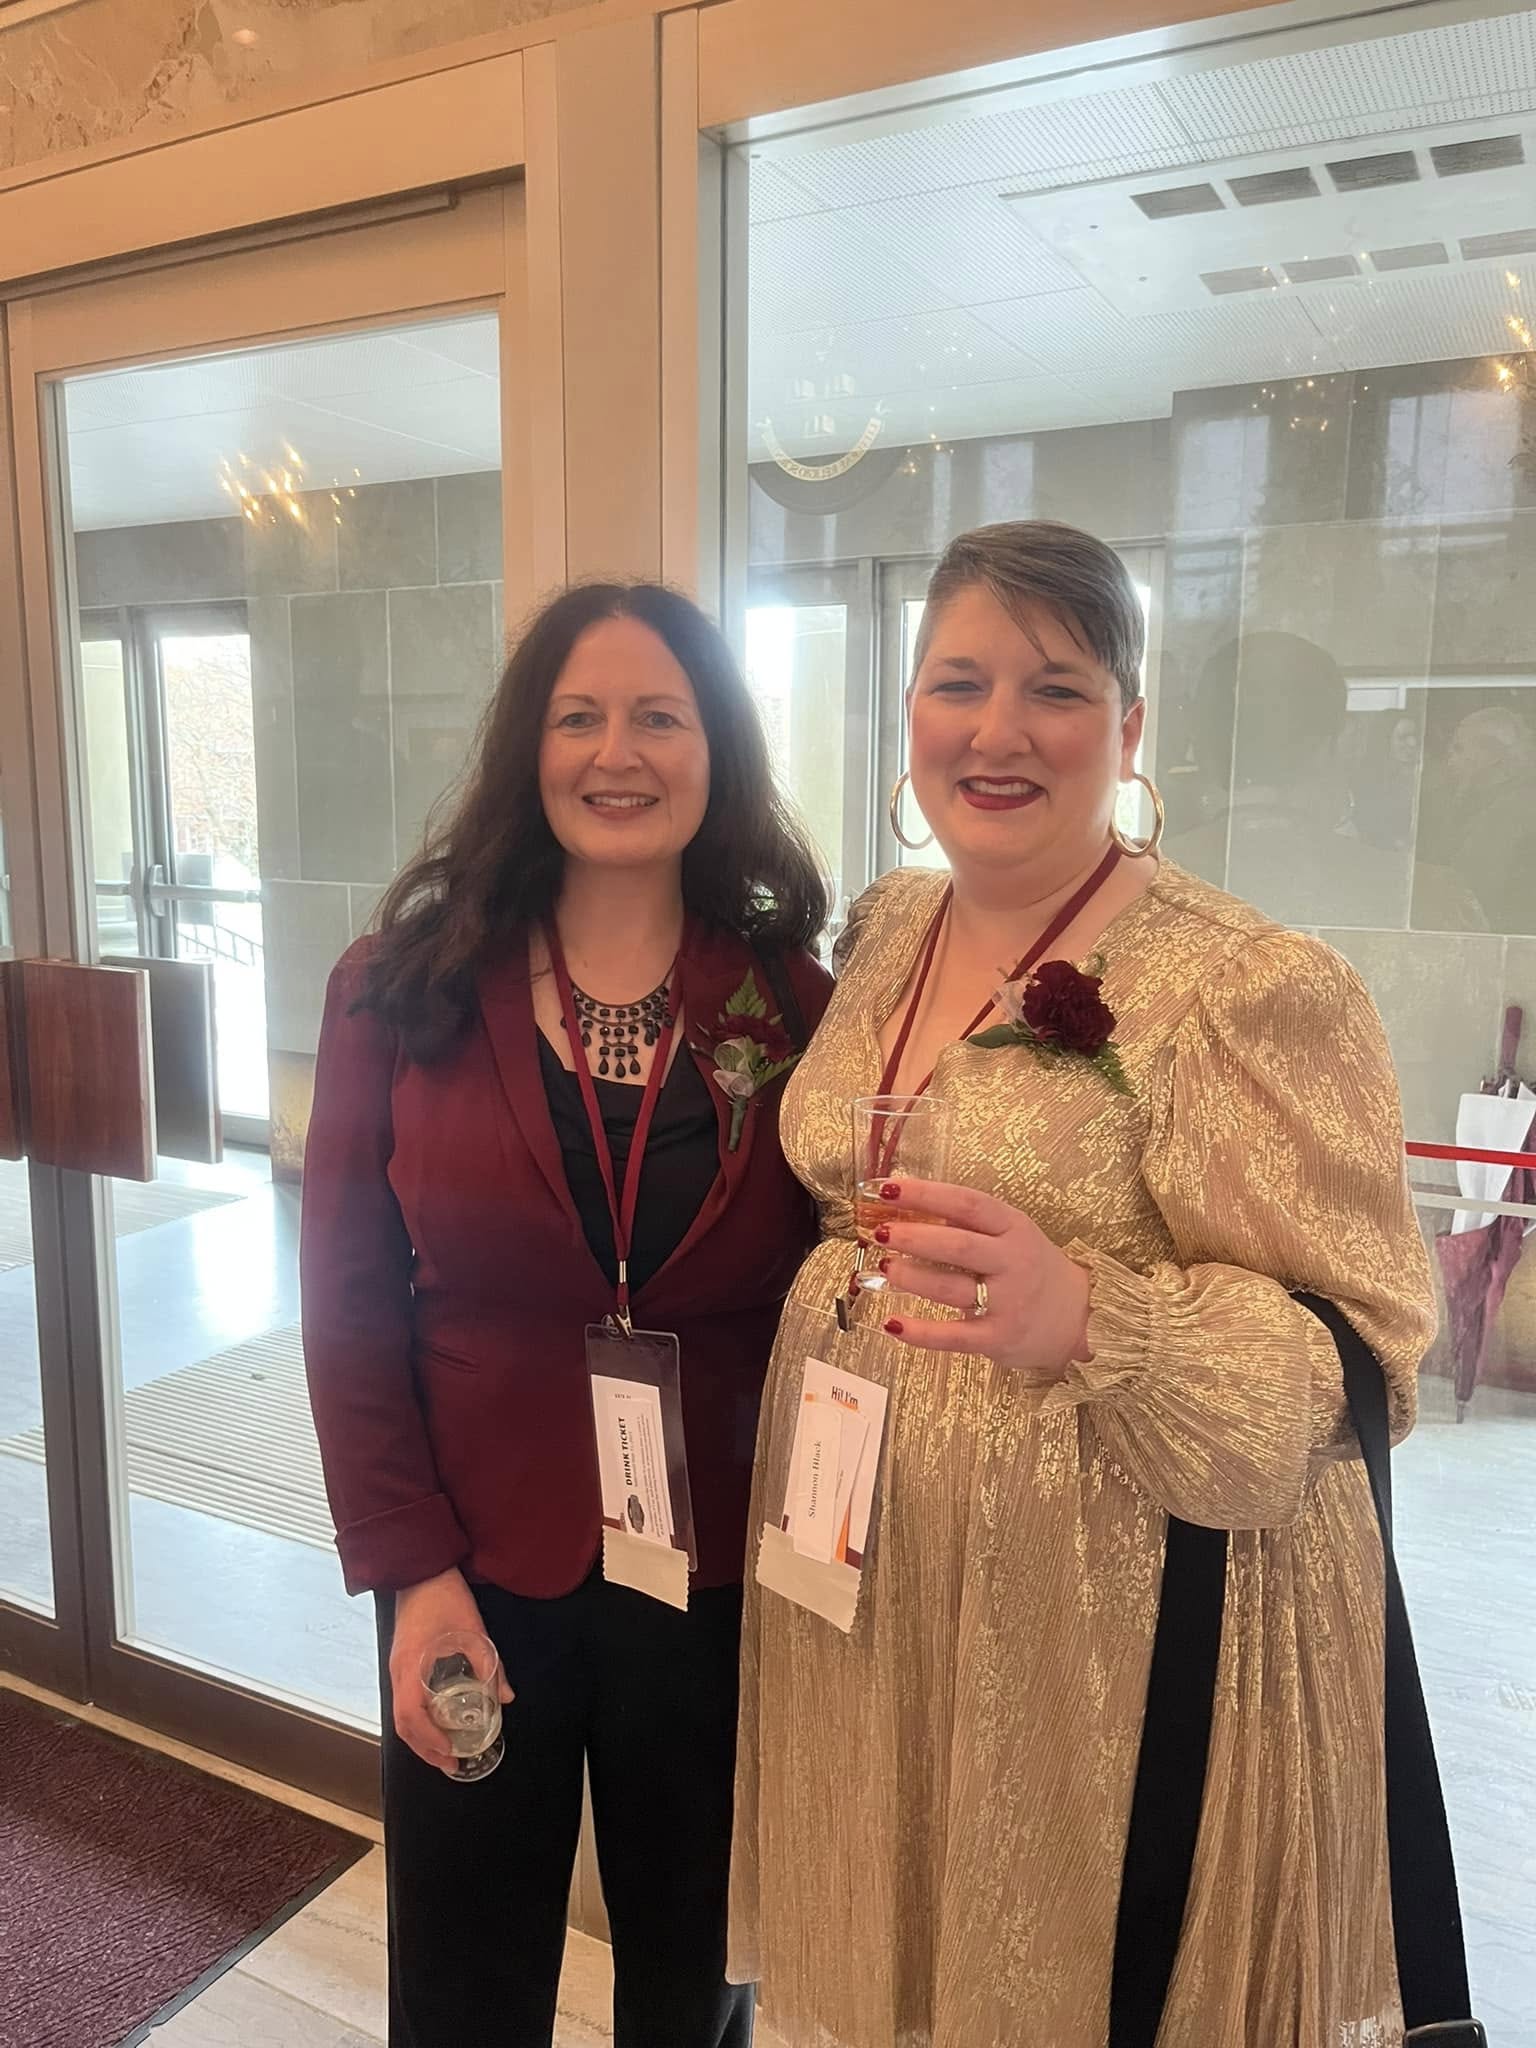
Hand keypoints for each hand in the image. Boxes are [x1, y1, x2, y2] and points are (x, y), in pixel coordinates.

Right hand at [389, 1567, 513, 1776]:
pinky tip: (436, 1725)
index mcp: (411, 1666)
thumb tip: (506, 1697)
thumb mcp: (473, 1630)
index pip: (411, 1716)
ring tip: (444, 1752)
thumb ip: (490, 1665)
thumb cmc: (444, 1597)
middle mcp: (398, 1672)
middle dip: (425, 1749)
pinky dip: (418, 1721)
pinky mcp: (402, 1663)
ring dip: (421, 1738)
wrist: (422, 1571)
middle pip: (402, 1724)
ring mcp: (397, 1668)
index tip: (449, 1752)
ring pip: (401, 1716)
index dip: (429, 1740)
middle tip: (451, 1764)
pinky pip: (404, 1702)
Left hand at [866, 1177, 1091, 1379]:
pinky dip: (920, 1332)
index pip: (966, 1203)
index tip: (887, 1188)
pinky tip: (892, 1323)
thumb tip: (909, 1208)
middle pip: (958, 1245)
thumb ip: (969, 1224)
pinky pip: (953, 1336)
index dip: (925, 1193)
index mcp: (1013, 1227)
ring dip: (912, 1277)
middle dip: (914, 1237)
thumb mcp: (1012, 1235)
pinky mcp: (998, 1339)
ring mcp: (1008, 1302)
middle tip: (880, 1232)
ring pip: (952, 1288)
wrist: (1079, 1318)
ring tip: (883, 1266)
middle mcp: (1012, 1261)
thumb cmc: (1033, 1268)